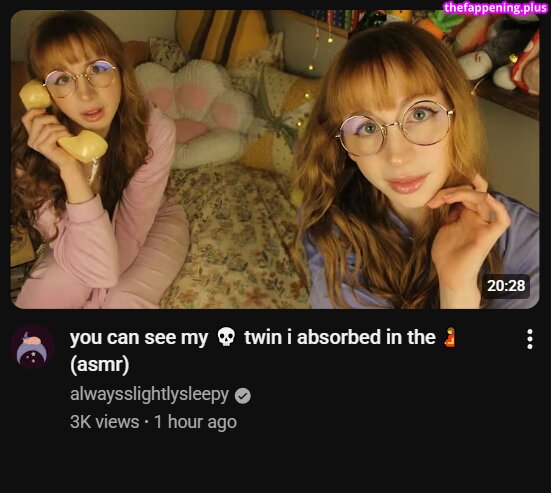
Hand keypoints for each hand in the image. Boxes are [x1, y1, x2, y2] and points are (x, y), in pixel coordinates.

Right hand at [21, 108, 79, 171]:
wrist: (71, 161)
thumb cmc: (64, 144)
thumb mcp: (54, 130)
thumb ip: (47, 122)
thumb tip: (44, 108)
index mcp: (32, 136)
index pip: (26, 119)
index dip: (34, 111)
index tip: (45, 109)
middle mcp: (31, 141)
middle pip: (38, 120)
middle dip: (52, 119)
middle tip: (62, 125)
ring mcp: (36, 145)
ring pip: (47, 127)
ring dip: (60, 127)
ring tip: (67, 132)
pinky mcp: (43, 147)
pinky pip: (53, 134)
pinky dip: (63, 133)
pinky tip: (69, 136)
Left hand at [427, 174, 510, 305]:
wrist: (449, 274)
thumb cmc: (446, 254)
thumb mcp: (444, 228)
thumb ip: (448, 213)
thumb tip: (447, 198)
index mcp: (466, 216)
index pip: (465, 193)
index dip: (449, 191)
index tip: (431, 201)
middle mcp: (477, 218)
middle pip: (474, 192)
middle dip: (453, 190)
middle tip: (436, 199)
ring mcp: (484, 226)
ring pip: (484, 199)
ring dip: (464, 193)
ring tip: (445, 198)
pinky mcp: (489, 236)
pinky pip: (503, 220)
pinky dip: (498, 207)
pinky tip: (486, 198)